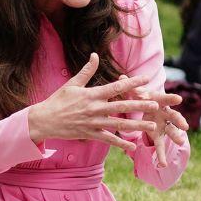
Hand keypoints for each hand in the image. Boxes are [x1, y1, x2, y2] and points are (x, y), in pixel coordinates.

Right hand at [27, 53, 160, 152]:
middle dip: (140, 105)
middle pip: (121, 106)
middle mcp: (95, 108)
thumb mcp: (72, 84)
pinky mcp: (90, 134)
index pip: (115, 87)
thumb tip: (95, 55)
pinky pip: (108, 139)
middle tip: (156, 104)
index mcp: (92, 94)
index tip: (146, 78)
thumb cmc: (58, 100)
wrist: (44, 120)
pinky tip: (132, 146)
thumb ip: (86, 71)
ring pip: (118, 124)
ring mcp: (93, 122)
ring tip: (151, 126)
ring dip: (136, 125)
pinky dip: (120, 143)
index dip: (132, 83)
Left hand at [116, 75, 188, 167]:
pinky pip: (160, 146)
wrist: (150, 107)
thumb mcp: (136, 93)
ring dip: (176, 137)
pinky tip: (162, 166)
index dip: (171, 99)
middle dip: (179, 122)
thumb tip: (121, 76)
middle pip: (174, 117)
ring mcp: (164, 125)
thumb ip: (130, 87)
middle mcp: (165, 113)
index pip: (167, 99)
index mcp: (160, 101)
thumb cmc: (143, 97)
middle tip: (185, 127)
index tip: (179, 100)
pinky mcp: (159, 135)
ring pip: (172, 132)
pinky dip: (161, 156)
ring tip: (181, 143)